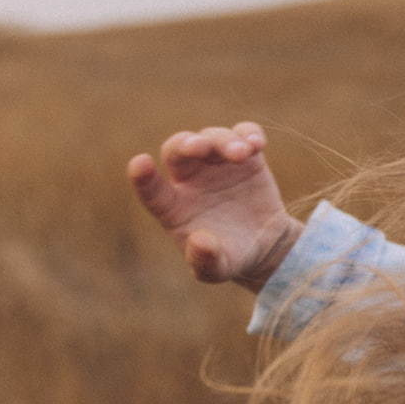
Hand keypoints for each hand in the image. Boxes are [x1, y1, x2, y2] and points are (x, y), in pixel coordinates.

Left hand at [127, 122, 302, 290]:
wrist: (264, 246)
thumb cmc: (230, 257)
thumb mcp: (217, 269)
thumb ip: (205, 260)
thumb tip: (199, 242)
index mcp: (173, 207)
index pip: (151, 189)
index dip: (143, 177)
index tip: (140, 163)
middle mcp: (190, 179)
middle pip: (177, 150)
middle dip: (187, 145)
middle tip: (201, 147)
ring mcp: (216, 164)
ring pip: (211, 137)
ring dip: (224, 141)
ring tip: (243, 154)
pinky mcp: (245, 157)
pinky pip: (243, 134)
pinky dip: (248, 134)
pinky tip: (258, 145)